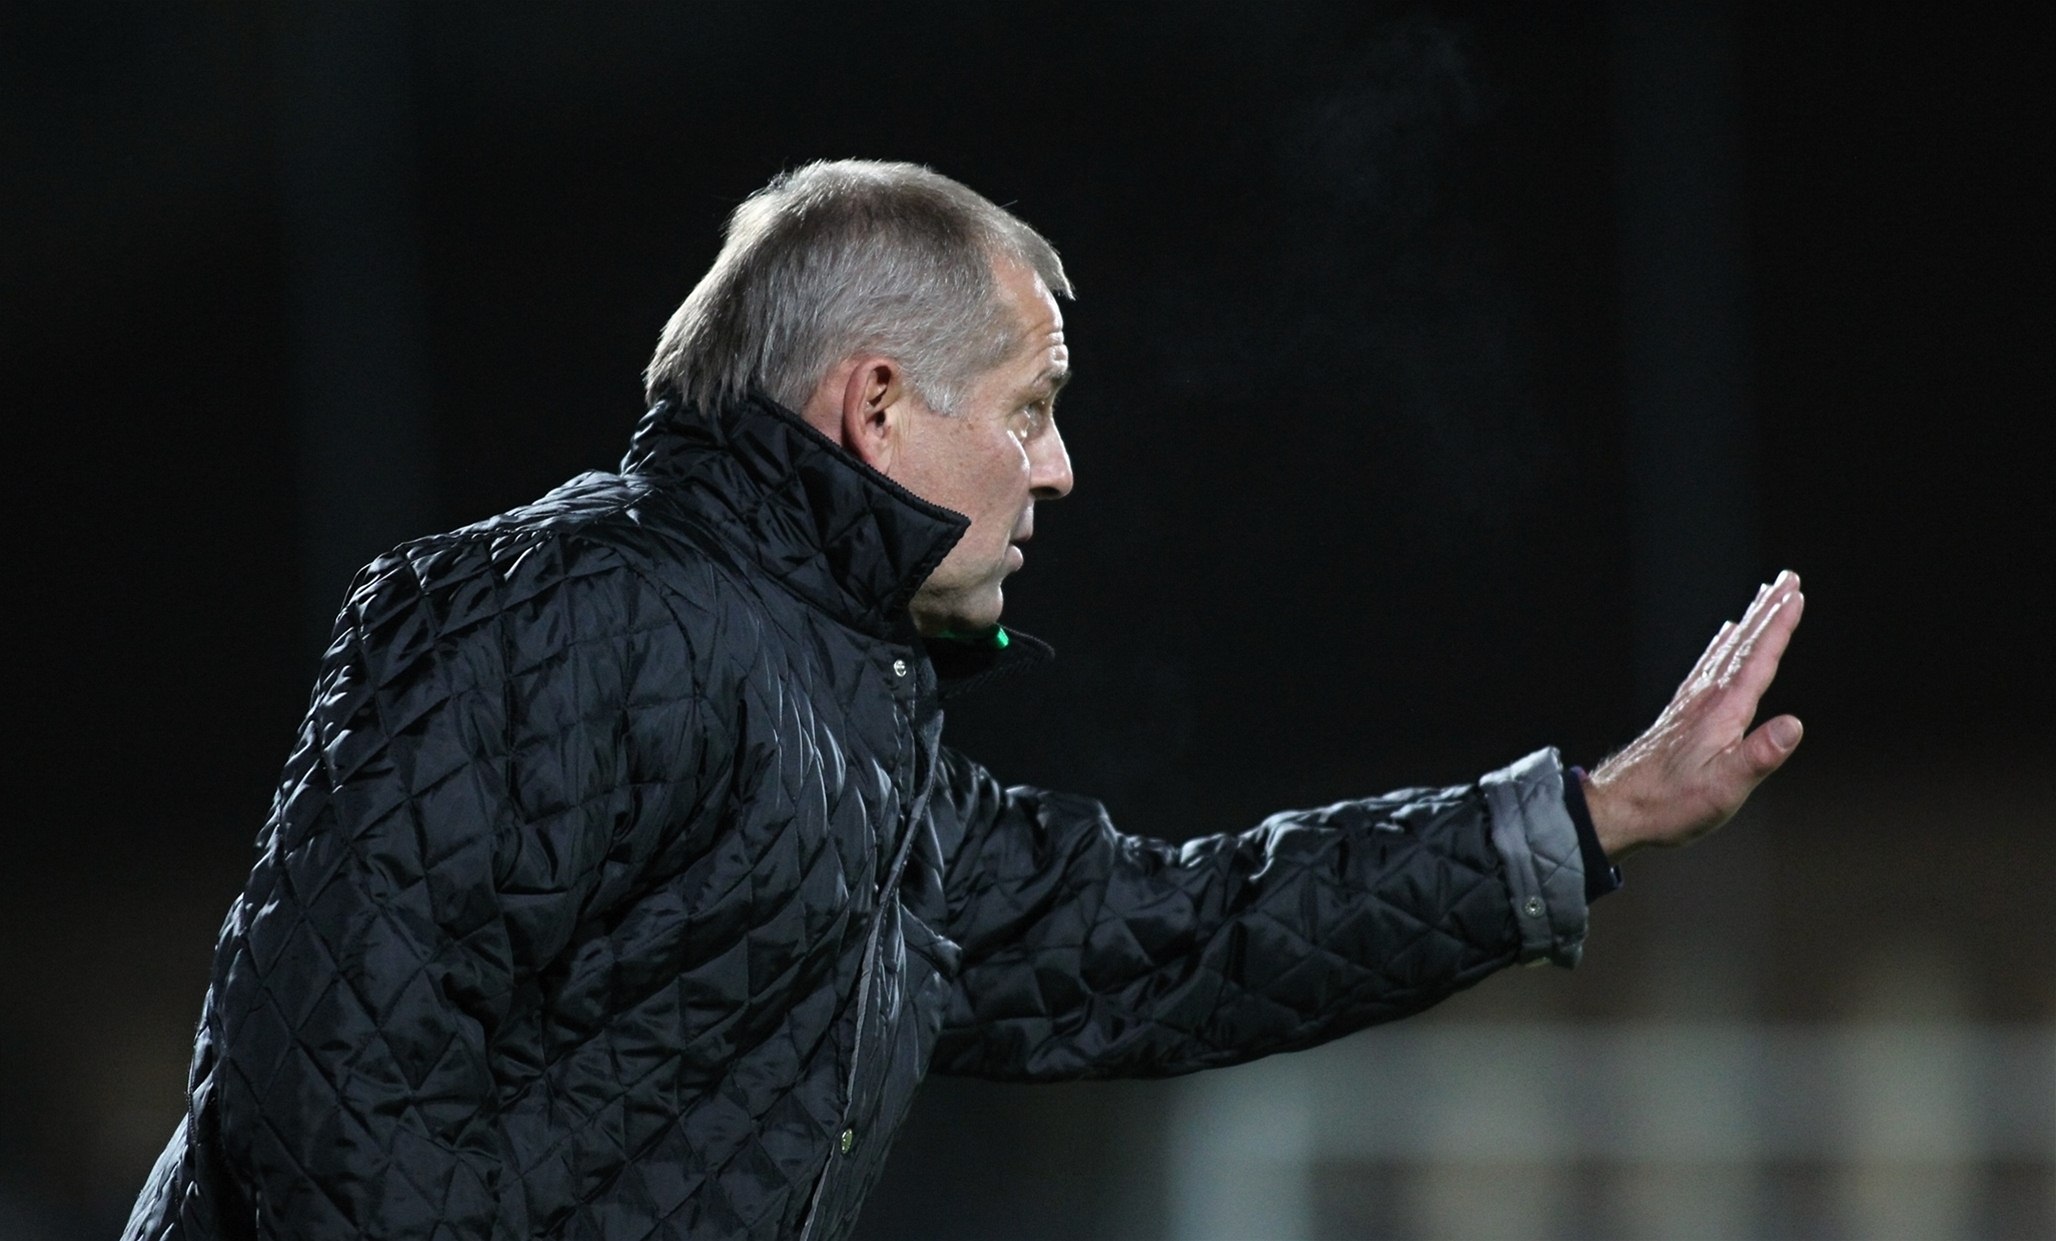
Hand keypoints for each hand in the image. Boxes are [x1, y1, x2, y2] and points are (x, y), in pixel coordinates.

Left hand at [1584, 571, 1805, 859]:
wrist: (1619, 807)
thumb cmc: (1671, 803)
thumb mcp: (1724, 788)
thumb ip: (1759, 756)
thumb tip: (1794, 725)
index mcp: (1723, 712)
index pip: (1758, 660)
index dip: (1779, 627)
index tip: (1797, 596)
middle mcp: (1706, 698)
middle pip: (1742, 645)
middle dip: (1768, 611)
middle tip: (1789, 578)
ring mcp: (1691, 703)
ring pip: (1726, 650)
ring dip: (1749, 622)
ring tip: (1765, 596)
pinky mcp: (1681, 713)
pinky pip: (1708, 665)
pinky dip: (1722, 644)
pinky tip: (1725, 637)